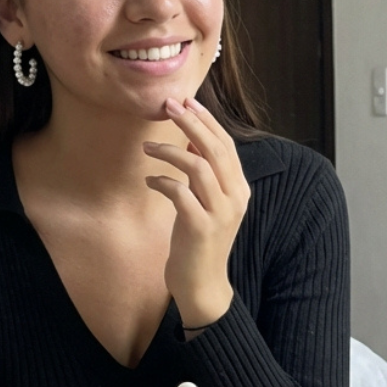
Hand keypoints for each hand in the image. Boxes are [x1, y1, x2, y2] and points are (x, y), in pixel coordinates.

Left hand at [143, 97, 250, 329]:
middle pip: (215, 150)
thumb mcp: (206, 204)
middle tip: (168, 106)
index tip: (186, 102)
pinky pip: (180, 193)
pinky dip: (162, 182)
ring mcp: (220, 213)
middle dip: (191, 124)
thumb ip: (205, 175)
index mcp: (239, 189)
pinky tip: (149, 181)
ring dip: (169, 151)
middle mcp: (235, 198)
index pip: (227, 145)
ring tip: (147, 147)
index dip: (207, 121)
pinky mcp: (201, 228)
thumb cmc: (200, 241)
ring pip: (198, 167)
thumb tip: (190, 142)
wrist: (203, 284)